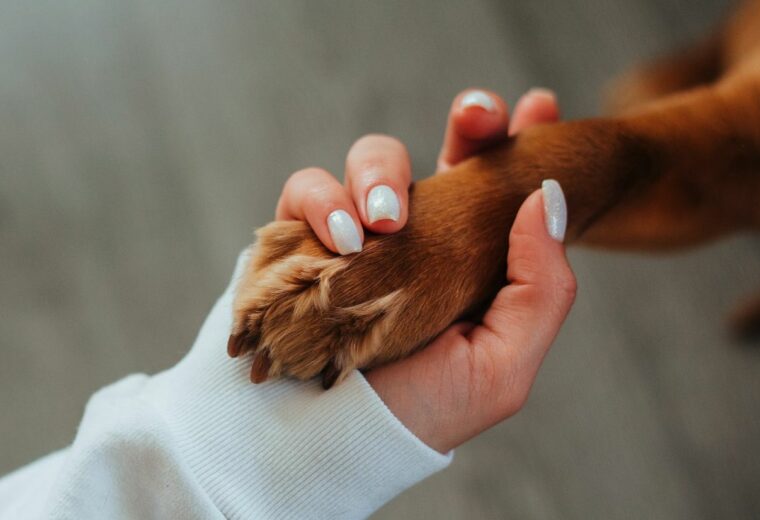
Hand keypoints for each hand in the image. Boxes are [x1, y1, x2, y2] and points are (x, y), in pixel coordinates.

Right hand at [275, 88, 574, 452]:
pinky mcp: (302, 237)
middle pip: (444, 152)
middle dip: (468, 122)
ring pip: (371, 158)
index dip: (518, 141)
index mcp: (468, 259)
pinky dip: (321, 202)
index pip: (499, 187)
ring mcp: (358, 232)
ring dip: (379, 172)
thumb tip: (547, 198)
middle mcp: (416, 237)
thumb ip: (540, 288)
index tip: (540, 106)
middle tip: (478, 115)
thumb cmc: (418, 410)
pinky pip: (306, 189)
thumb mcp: (501, 366)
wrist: (328, 442)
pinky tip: (340, 238)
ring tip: (381, 222)